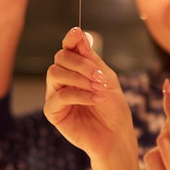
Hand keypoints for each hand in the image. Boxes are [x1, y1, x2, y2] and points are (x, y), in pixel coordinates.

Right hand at [43, 28, 139, 169]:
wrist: (116, 136)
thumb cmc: (114, 108)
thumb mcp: (107, 78)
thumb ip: (91, 58)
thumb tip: (78, 34)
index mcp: (76, 69)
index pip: (68, 48)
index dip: (70, 39)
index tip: (77, 33)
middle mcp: (63, 79)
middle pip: (60, 58)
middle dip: (82, 64)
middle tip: (101, 76)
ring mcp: (55, 95)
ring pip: (54, 73)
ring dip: (80, 78)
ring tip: (99, 89)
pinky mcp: (53, 112)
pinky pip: (59, 96)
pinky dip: (79, 95)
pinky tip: (95, 100)